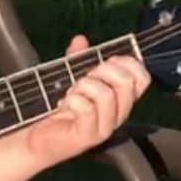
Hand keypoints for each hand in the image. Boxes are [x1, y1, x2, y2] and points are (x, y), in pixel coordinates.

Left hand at [25, 36, 150, 167]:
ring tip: (71, 94)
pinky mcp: (87, 137)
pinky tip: (65, 103)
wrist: (39, 140)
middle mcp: (117, 114)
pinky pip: (88, 109)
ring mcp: (104, 127)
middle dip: (102, 71)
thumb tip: (80, 40)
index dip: (127, 63)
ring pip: (106, 94)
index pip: (142, 78)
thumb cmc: (58, 111)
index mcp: (119, 99)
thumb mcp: (70, 80)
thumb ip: (76, 59)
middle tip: (83, 79)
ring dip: (84, 86)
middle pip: (127, 83)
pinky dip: (74, 100)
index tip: (106, 61)